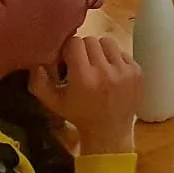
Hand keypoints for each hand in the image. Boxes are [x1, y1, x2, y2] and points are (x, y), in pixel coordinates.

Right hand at [27, 36, 140, 154]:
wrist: (109, 131)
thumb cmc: (79, 115)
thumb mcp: (53, 103)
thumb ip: (39, 83)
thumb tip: (36, 63)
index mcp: (84, 78)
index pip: (75, 43)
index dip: (68, 49)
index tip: (67, 59)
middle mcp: (106, 72)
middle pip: (91, 40)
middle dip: (83, 49)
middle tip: (80, 62)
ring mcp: (125, 71)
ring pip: (108, 42)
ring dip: (99, 50)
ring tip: (96, 65)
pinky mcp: (137, 71)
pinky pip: (122, 52)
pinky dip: (114, 59)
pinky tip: (110, 72)